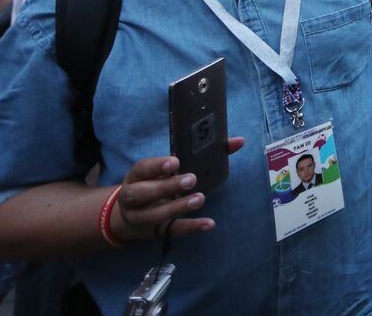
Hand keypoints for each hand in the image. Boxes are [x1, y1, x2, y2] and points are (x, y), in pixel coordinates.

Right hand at [112, 137, 244, 240]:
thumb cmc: (158, 181)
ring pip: (154, 214)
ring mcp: (141, 217)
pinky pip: (172, 230)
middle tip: (191, 179)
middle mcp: (133, 198)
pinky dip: (191, 227)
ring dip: (178, 207)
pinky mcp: (155, 232)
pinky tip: (209, 223)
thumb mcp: (168, 167)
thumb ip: (201, 153)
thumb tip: (239, 141)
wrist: (132, 214)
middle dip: (166, 186)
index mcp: (136, 176)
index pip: (142, 169)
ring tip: (199, 199)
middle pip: (142, 193)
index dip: (157, 165)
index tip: (175, 161)